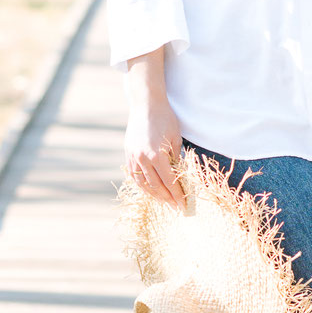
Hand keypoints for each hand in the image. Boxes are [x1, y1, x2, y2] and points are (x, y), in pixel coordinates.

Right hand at [123, 83, 186, 212]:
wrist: (146, 105)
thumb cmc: (165, 119)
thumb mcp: (175, 139)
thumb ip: (176, 160)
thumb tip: (179, 178)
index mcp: (157, 155)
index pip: (169, 182)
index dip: (177, 195)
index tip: (183, 205)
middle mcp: (143, 159)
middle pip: (156, 186)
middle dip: (167, 198)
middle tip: (175, 208)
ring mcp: (133, 157)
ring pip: (142, 183)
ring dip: (154, 195)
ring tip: (163, 201)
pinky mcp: (128, 154)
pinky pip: (134, 175)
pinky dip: (142, 185)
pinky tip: (149, 190)